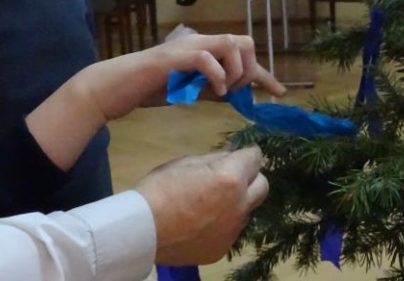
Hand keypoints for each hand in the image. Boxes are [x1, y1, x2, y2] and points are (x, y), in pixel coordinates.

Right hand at [77, 33, 285, 122]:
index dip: (264, 74)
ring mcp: (188, 46)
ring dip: (234, 72)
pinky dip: (217, 76)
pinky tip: (213, 93)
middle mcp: (199, 41)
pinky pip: (208, 58)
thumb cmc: (149, 88)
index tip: (280, 93)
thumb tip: (237, 93)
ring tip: (221, 92)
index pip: (243, 53)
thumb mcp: (190, 90)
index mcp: (204, 49)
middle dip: (248, 69)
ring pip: (231, 44)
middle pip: (244, 41)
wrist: (116, 87)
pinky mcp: (176, 56)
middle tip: (232, 92)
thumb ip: (212, 88)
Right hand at [135, 146, 268, 265]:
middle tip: (231, 176)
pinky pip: (230, 230)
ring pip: (246, 210)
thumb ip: (215, 158)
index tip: (238, 154)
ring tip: (209, 202)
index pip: (255, 157)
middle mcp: (239, 206)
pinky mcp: (221, 249)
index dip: (247, 153)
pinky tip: (200, 222)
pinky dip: (222, 223)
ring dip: (236, 202)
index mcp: (231, 179)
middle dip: (251, 177)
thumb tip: (232, 153)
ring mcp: (232, 231)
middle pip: (262, 186)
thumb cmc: (160, 188)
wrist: (141, 230)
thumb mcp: (186, 163)